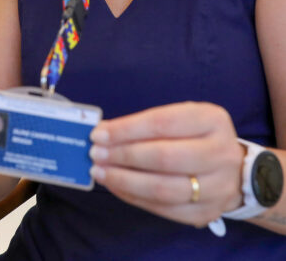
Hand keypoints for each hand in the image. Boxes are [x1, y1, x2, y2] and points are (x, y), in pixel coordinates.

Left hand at [89, 102, 244, 226]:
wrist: (235, 169)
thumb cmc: (194, 135)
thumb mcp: (179, 117)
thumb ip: (144, 123)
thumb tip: (102, 132)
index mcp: (211, 120)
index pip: (162, 123)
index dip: (126, 129)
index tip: (98, 134)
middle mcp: (220, 153)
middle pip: (163, 157)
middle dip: (123, 155)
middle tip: (95, 154)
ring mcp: (218, 187)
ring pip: (164, 188)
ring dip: (124, 180)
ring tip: (99, 172)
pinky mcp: (207, 212)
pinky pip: (164, 209)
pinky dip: (134, 197)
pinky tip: (115, 186)